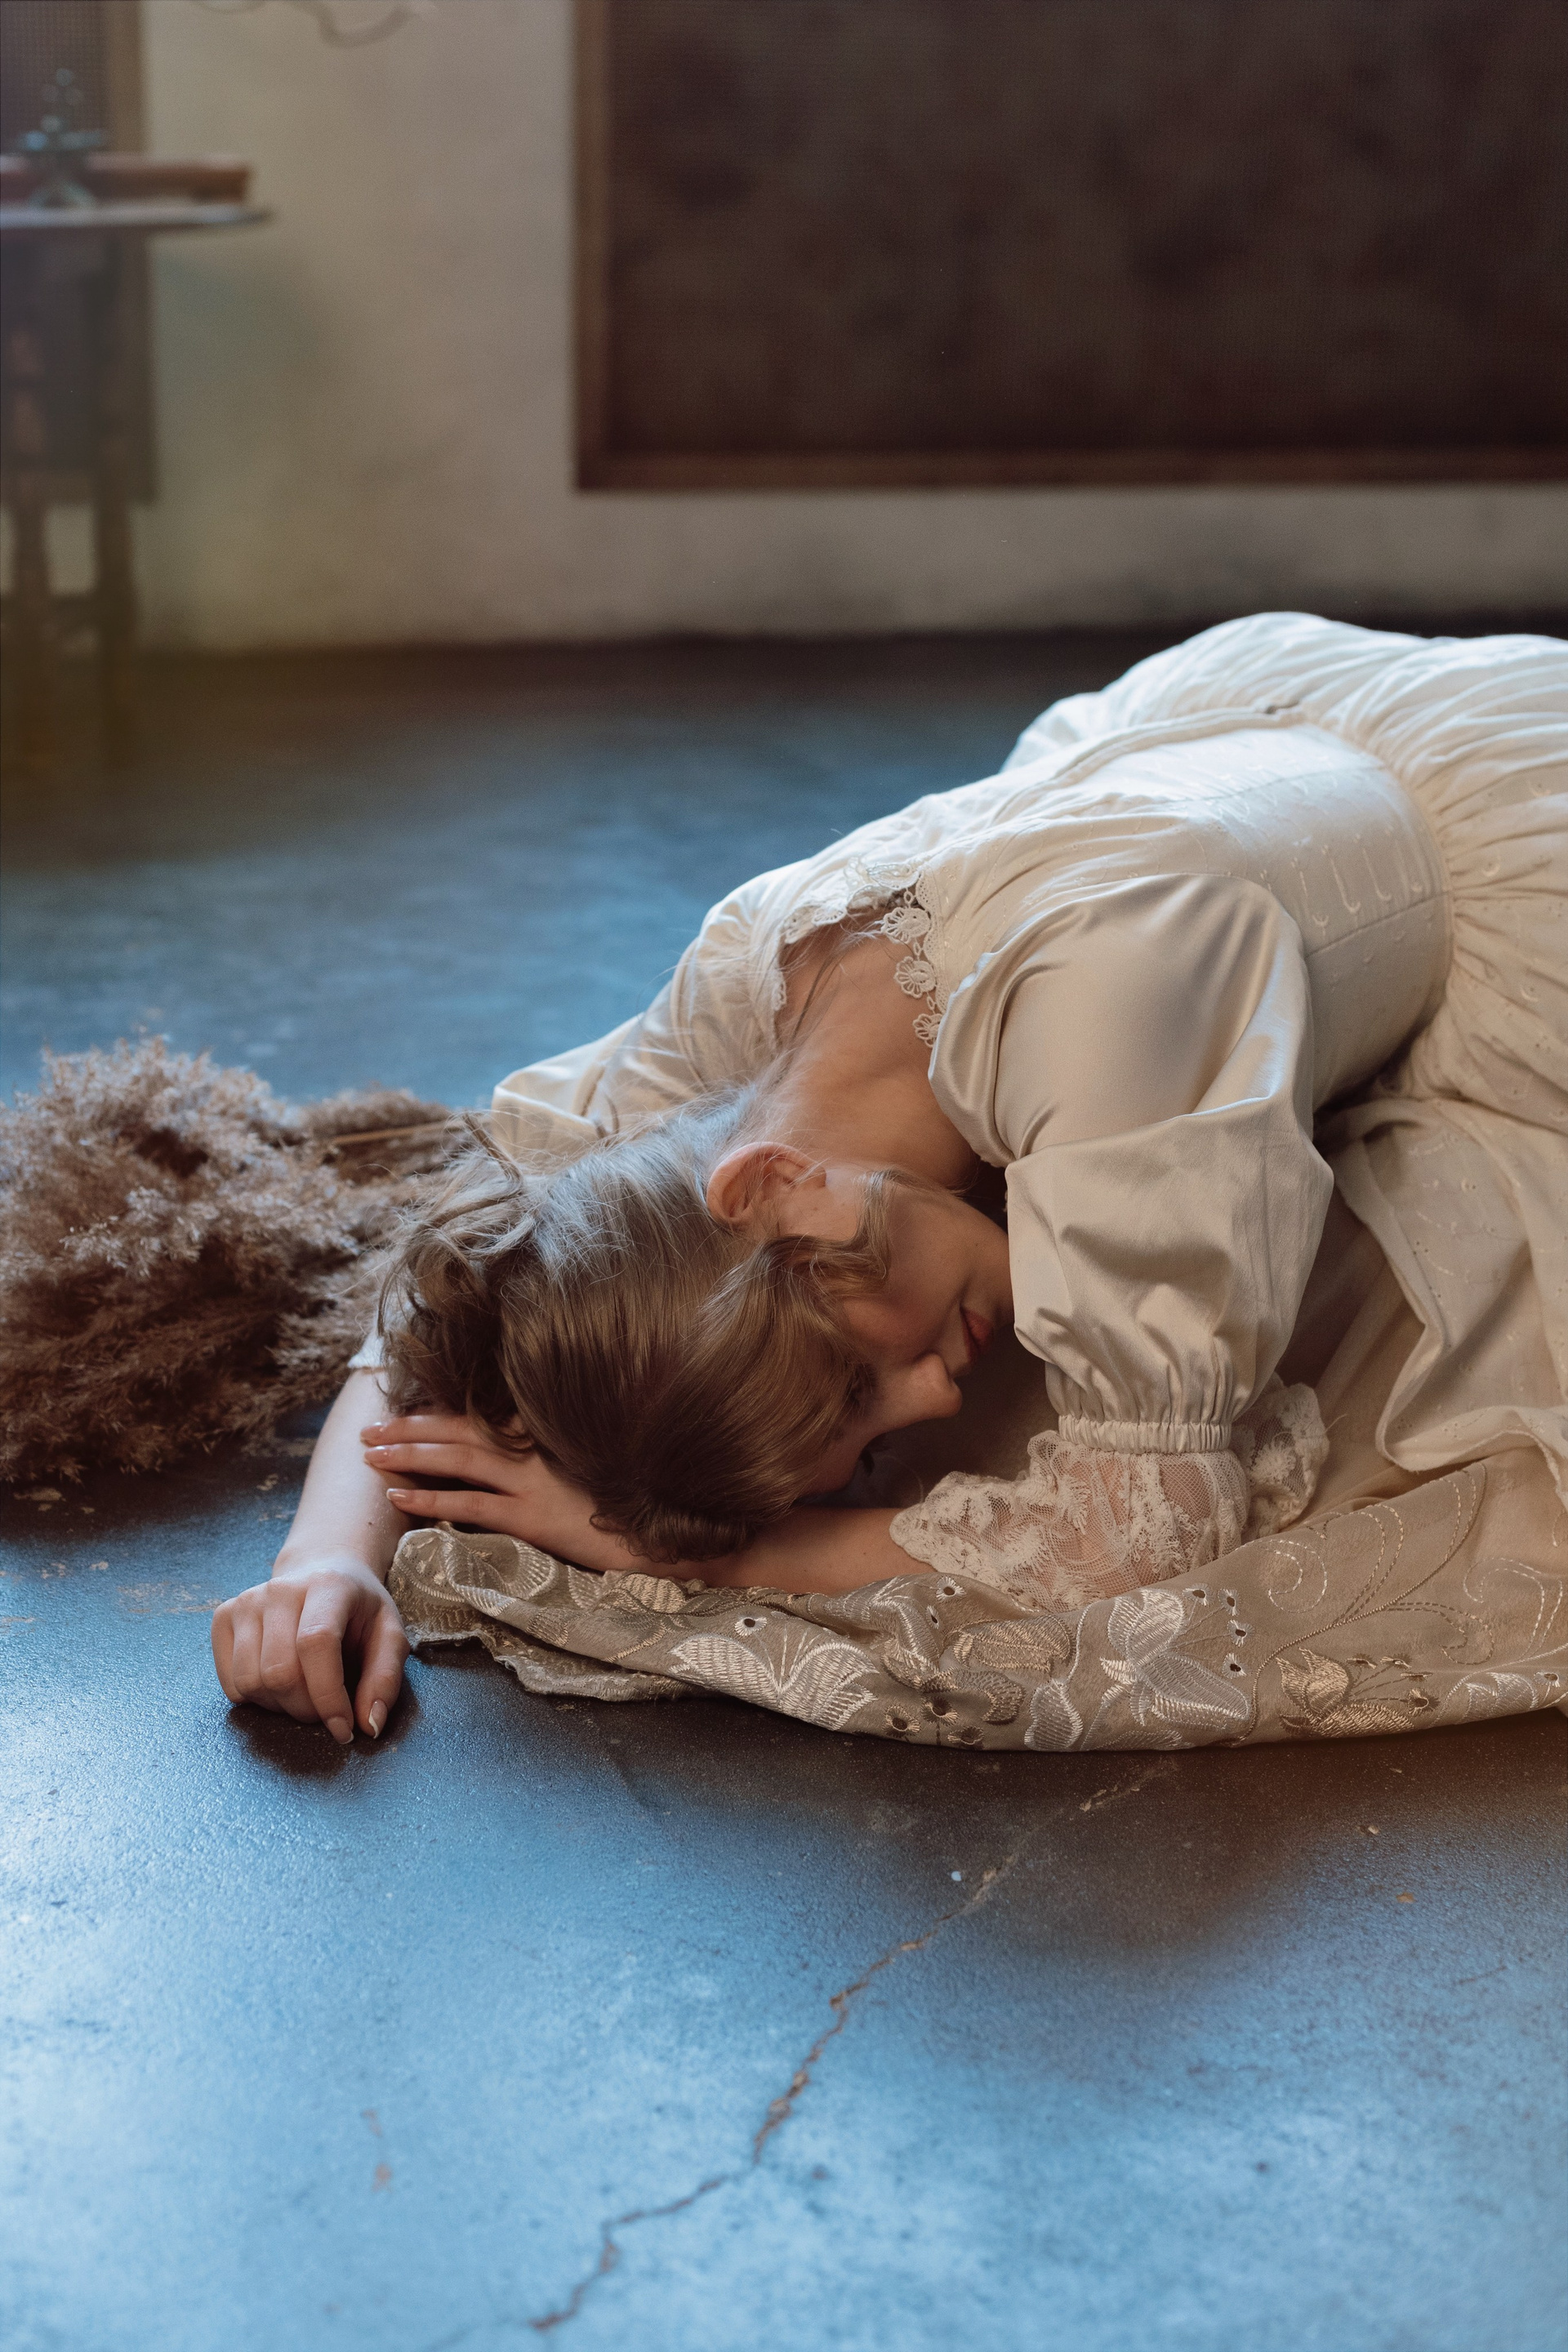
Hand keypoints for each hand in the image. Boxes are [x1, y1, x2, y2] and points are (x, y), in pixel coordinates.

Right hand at [211, 1553, 408, 1744]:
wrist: (323, 1572)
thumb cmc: (359, 1610)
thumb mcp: (390, 1636)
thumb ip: (385, 1679)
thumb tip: (369, 1725)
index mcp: (327, 1585)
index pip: (316, 1643)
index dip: (328, 1696)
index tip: (344, 1729)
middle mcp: (280, 1589)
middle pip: (279, 1671)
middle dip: (306, 1709)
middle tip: (326, 1710)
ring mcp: (246, 1602)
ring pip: (250, 1682)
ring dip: (280, 1707)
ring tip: (304, 1695)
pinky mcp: (223, 1617)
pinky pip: (230, 1684)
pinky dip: (256, 1700)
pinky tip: (278, 1685)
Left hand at [360, 1414, 638, 1574]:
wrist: (649, 1533)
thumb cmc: (613, 1502)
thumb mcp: (576, 1463)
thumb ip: (539, 1450)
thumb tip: (498, 1443)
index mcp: (542, 1434)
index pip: (478, 1416)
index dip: (436, 1414)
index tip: (401, 1413)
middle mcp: (533, 1451)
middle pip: (459, 1430)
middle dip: (410, 1428)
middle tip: (370, 1430)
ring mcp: (531, 1483)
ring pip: (458, 1461)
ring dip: (411, 1456)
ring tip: (373, 1457)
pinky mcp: (530, 1517)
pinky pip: (471, 1504)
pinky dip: (432, 1498)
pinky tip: (400, 1497)